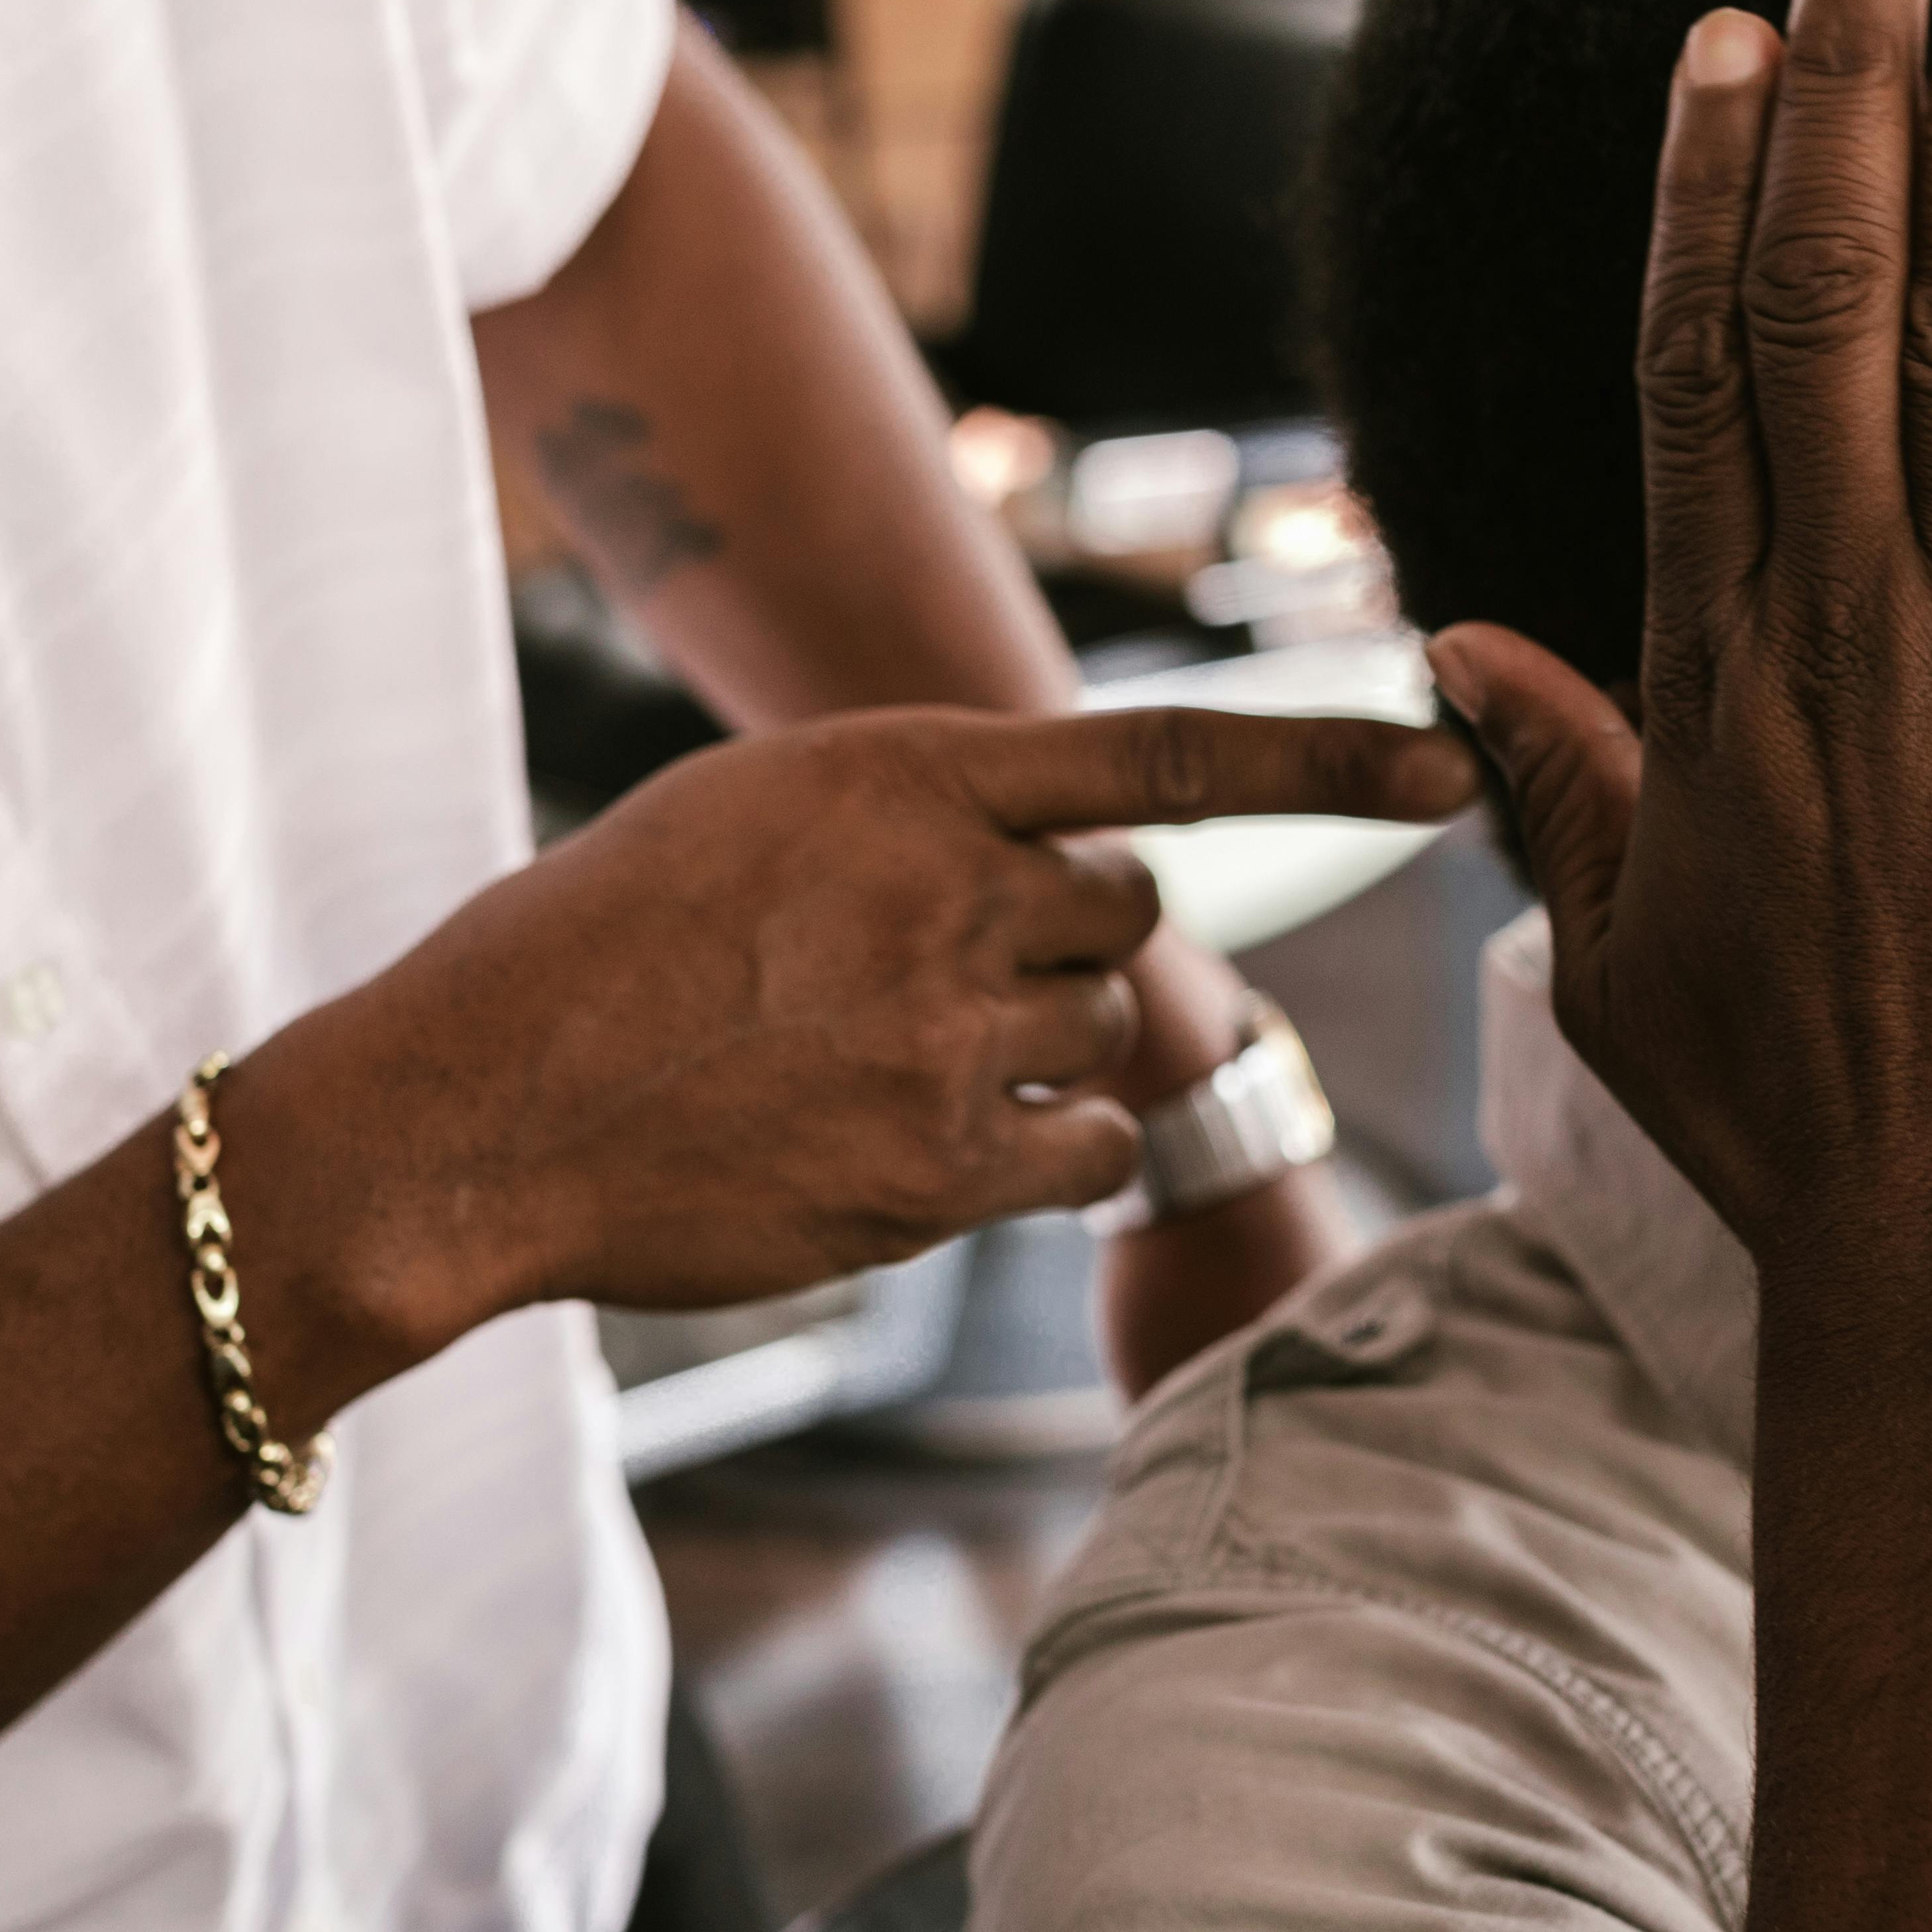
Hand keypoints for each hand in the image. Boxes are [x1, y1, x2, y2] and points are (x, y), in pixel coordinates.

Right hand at [249, 704, 1470, 1350]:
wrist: (479, 1109)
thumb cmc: (598, 950)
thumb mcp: (754, 817)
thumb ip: (914, 820)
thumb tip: (1053, 856)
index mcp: (903, 779)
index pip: (1167, 757)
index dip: (1327, 759)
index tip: (1452, 765)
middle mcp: (946, 894)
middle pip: (1128, 914)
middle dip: (1065, 940)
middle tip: (932, 971)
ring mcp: (947, 1039)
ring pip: (1103, 1030)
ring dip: (1034, 1046)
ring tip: (875, 1057)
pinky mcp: (939, 1174)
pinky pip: (1088, 1149)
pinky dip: (1043, 1150)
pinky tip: (923, 1142)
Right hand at [1428, 0, 1931, 1375]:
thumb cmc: (1805, 1141)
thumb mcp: (1622, 963)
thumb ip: (1554, 784)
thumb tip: (1458, 650)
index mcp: (1715, 674)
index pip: (1694, 368)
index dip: (1708, 181)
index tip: (1724, 37)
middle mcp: (1840, 627)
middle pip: (1822, 297)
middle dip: (1843, 84)